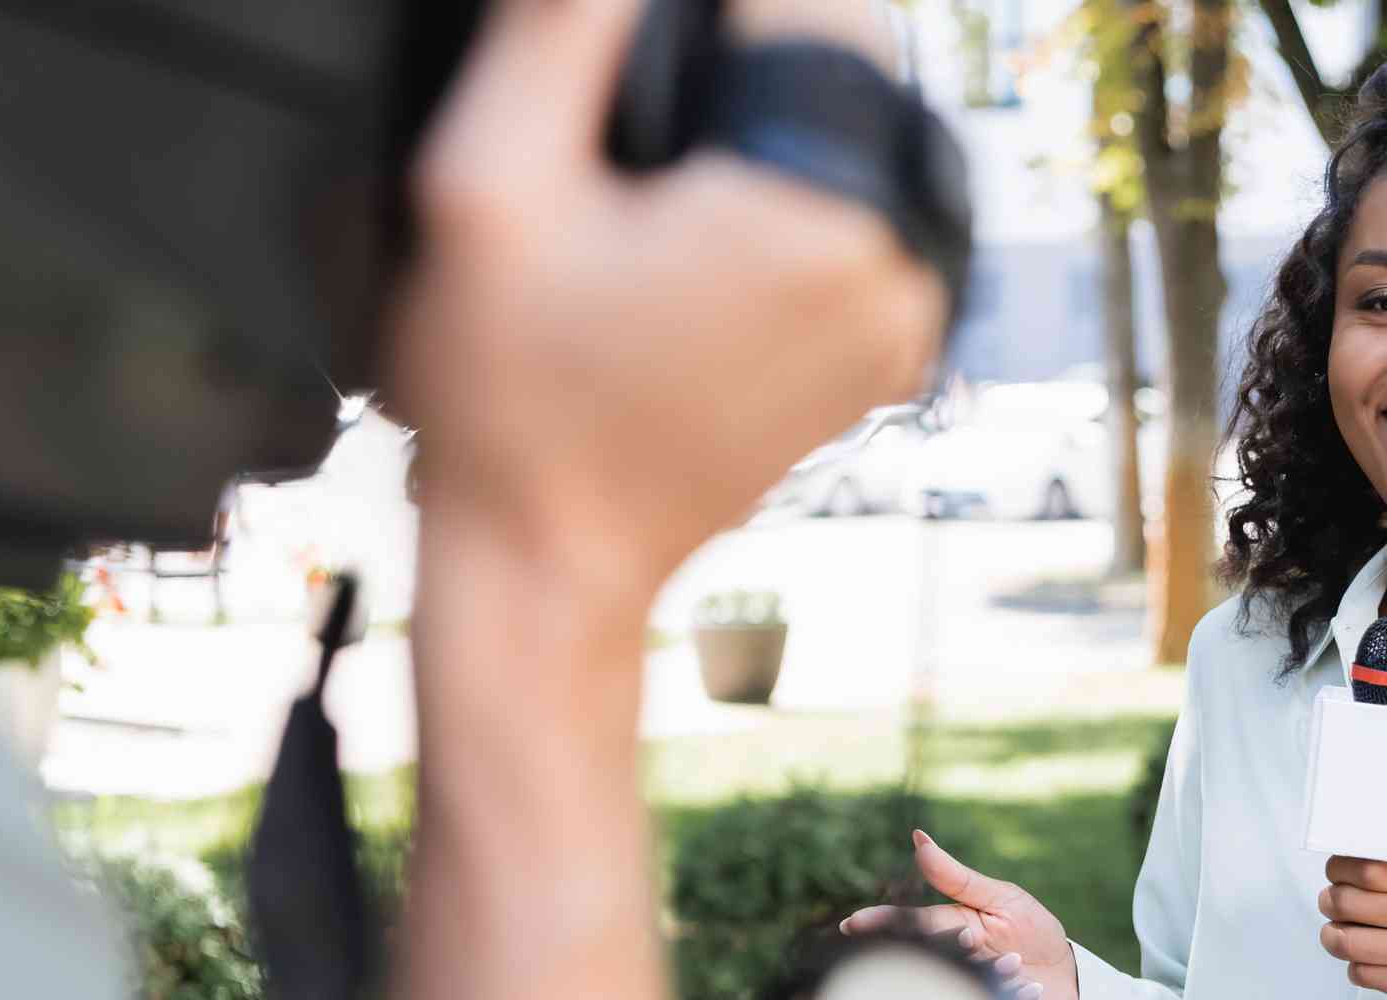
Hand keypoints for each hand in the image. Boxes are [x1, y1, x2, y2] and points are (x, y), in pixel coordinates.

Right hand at [391, 0, 944, 589]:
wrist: (549, 560)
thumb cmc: (508, 400)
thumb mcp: (486, 187)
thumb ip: (559, 32)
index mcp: (820, 216)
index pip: (814, 7)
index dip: (724, 0)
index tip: (647, 42)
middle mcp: (892, 269)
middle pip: (856, 69)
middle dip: (759, 44)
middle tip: (646, 108)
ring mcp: (900, 323)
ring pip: (870, 141)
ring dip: (786, 115)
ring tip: (670, 168)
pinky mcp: (886, 359)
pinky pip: (871, 220)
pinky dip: (808, 192)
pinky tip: (706, 224)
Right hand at [841, 831, 1077, 999]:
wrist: (1066, 974)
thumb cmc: (1031, 931)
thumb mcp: (1001, 898)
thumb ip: (957, 877)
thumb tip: (918, 838)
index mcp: (950, 928)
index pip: (910, 923)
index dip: (881, 923)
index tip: (853, 924)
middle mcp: (954, 959)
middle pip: (929, 953)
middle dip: (952, 948)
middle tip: (971, 940)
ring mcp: (968, 983)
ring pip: (958, 980)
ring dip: (996, 972)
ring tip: (1019, 963)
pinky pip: (994, 998)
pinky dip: (1016, 993)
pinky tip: (1032, 987)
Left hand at [1318, 857, 1386, 999]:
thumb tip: (1354, 865)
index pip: (1371, 868)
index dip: (1340, 869)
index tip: (1335, 873)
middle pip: (1351, 901)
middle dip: (1330, 902)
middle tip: (1329, 904)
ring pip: (1350, 941)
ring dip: (1333, 938)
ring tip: (1336, 935)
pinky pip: (1364, 974)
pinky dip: (1356, 969)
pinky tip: (1367, 964)